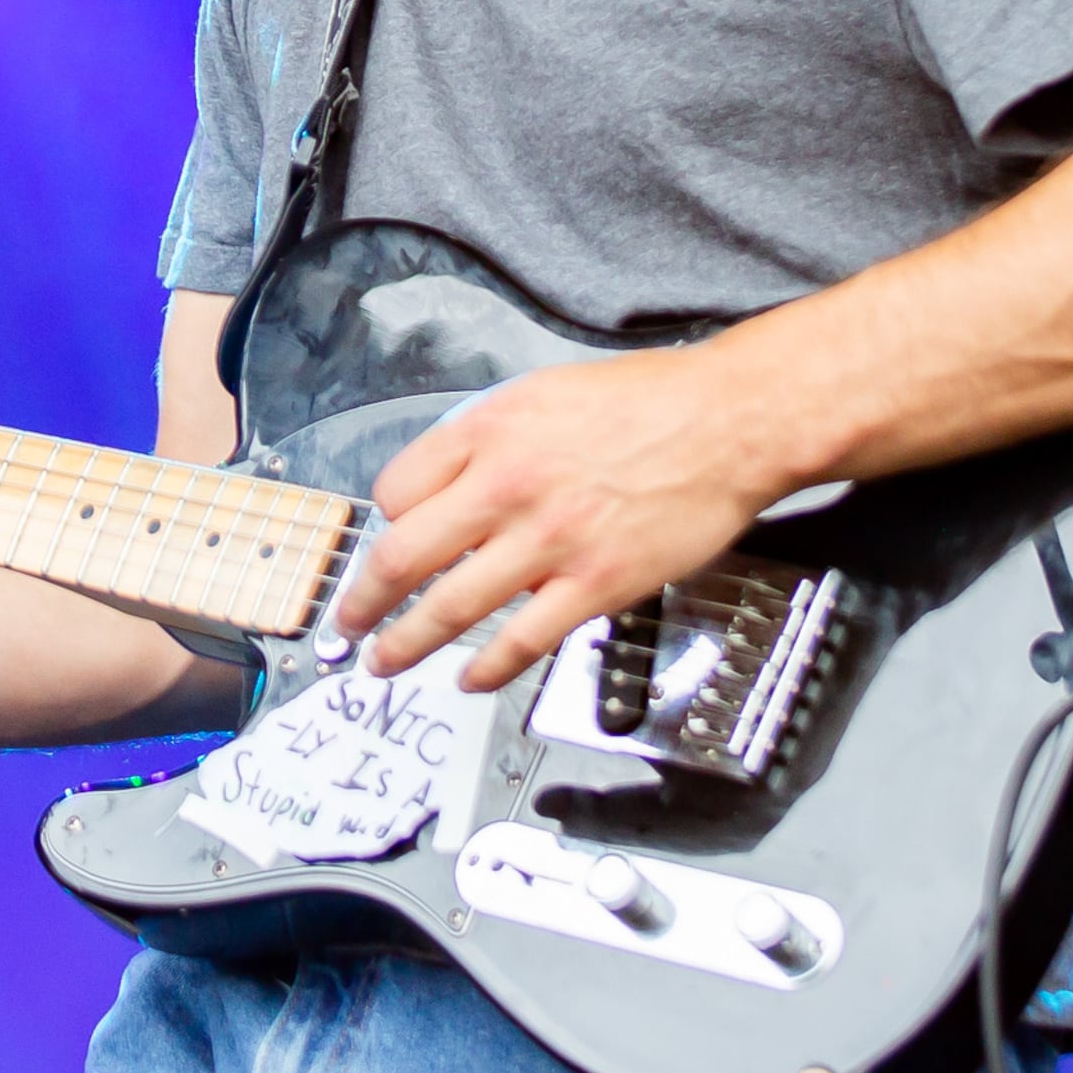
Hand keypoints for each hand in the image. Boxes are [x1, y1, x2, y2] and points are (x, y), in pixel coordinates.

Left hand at [333, 343, 787, 690]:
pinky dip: (488, 668)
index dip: (385, 519)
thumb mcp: (543, 393)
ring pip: (451, 607)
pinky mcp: (593, 585)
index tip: (387, 538)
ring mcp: (547, 541)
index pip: (397, 488)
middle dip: (362, 599)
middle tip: (345, 623)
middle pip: (403, 554)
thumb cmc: (645, 401)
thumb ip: (491, 438)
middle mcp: (504, 487)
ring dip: (407, 644)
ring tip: (385, 662)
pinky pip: (522, 640)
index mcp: (487, 431)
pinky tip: (469, 679)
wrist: (727, 423)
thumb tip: (454, 484)